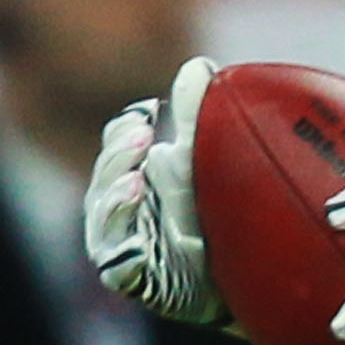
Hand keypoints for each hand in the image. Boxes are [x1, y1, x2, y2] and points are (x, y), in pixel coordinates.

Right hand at [82, 56, 224, 326]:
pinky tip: (138, 224)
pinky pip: (116, 261)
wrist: (242, 277)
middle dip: (118, 155)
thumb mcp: (205, 163)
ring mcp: (122, 246)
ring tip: (136, 177)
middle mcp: (119, 211)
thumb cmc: (216, 216)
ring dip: (114, 193)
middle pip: (104, 177)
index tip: (147, 111)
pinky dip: (123, 241)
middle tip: (141, 132)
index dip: (124, 130)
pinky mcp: (133, 278)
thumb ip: (197, 116)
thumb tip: (198, 66)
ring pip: (102, 218)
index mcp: (132, 178)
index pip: (116, 148)